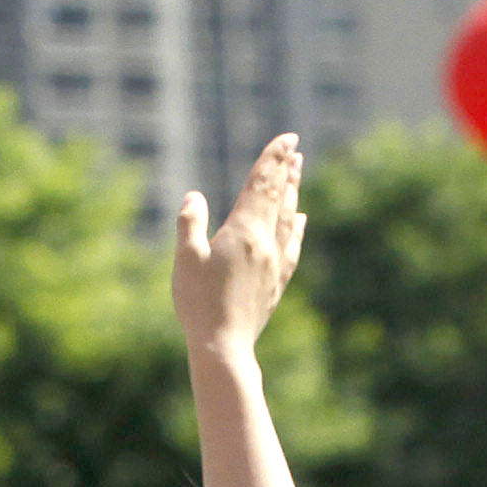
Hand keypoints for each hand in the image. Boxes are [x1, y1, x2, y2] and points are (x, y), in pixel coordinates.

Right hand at [172, 131, 304, 353]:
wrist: (224, 348)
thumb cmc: (199, 303)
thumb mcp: (186, 259)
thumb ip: (190, 223)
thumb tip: (194, 196)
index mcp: (244, 231)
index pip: (262, 184)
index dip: (274, 159)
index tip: (287, 139)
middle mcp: (265, 243)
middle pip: (279, 197)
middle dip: (287, 170)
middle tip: (295, 148)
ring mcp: (274, 264)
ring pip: (288, 219)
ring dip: (293, 193)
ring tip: (297, 174)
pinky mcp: (276, 284)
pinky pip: (292, 247)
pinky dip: (297, 228)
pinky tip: (300, 221)